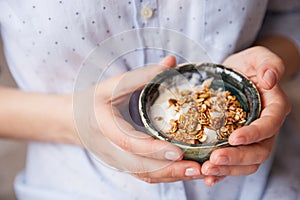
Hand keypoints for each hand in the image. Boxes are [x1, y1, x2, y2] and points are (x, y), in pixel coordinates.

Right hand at [73, 56, 205, 182]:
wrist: (74, 120)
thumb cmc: (94, 100)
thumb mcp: (113, 84)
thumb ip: (143, 75)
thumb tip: (171, 62)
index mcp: (104, 125)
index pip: (128, 142)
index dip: (153, 149)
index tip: (177, 151)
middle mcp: (109, 149)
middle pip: (140, 167)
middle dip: (169, 170)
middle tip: (197, 168)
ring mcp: (116, 161)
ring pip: (145, 175)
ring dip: (171, 176)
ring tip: (197, 173)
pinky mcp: (123, 165)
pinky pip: (145, 175)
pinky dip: (165, 176)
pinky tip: (184, 172)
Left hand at [201, 46, 290, 184]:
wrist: (236, 73)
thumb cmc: (248, 65)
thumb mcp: (258, 57)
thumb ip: (269, 64)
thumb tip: (270, 79)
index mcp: (273, 109)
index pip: (269, 126)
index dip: (254, 135)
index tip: (234, 139)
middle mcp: (264, 128)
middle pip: (258, 152)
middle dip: (236, 159)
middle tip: (214, 160)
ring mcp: (251, 138)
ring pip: (246, 162)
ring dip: (228, 169)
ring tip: (207, 170)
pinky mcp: (236, 143)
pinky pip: (233, 162)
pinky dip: (222, 171)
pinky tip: (208, 175)